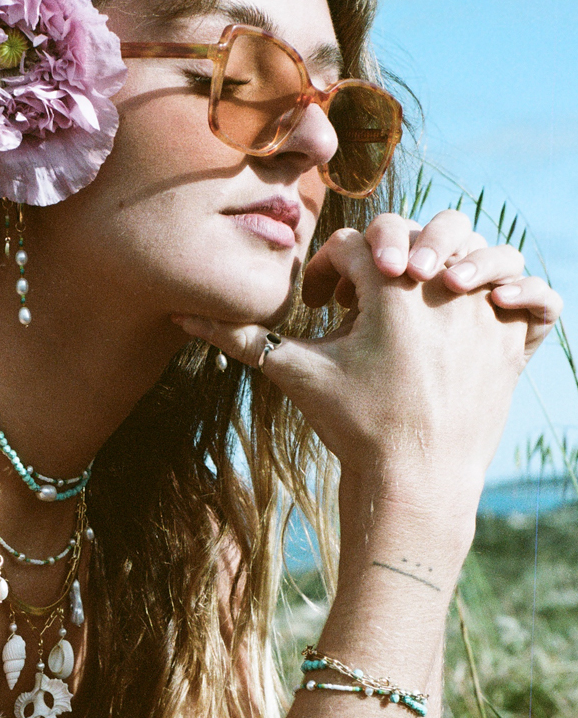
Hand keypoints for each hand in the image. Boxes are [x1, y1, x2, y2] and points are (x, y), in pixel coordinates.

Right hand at [173, 229, 561, 508]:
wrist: (414, 486)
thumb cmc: (354, 428)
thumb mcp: (297, 376)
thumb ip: (243, 339)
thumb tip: (181, 315)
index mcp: (392, 287)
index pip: (357, 245)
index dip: (328, 270)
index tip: (319, 305)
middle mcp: (445, 289)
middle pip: (421, 231)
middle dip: (390, 256)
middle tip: (369, 301)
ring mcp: (486, 314)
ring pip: (484, 252)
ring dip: (454, 265)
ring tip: (424, 302)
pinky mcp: (515, 344)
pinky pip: (534, 299)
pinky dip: (517, 296)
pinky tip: (482, 314)